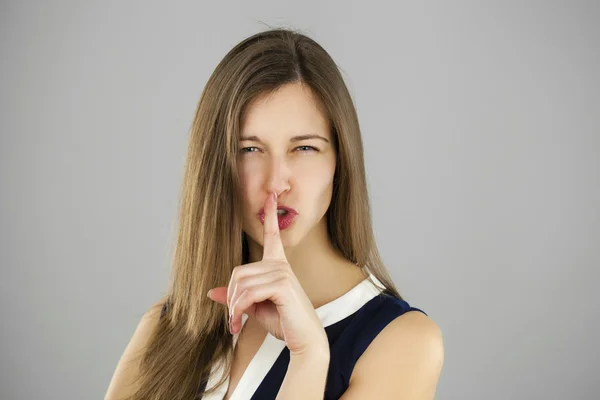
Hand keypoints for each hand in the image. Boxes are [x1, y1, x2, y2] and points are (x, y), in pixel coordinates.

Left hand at [206, 191, 328, 356]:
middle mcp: (280, 265)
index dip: (270, 215)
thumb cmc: (283, 322)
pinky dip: (237, 311)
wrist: (304, 340)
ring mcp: (282, 272)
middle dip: (230, 298)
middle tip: (232, 319)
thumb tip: (210, 292)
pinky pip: (247, 294)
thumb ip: (236, 297)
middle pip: (237, 272)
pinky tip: (239, 325)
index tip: (271, 195)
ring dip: (232, 309)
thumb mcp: (254, 308)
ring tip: (235, 325)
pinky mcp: (281, 284)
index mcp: (277, 265)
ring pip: (240, 284)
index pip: (272, 235)